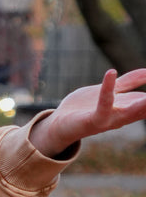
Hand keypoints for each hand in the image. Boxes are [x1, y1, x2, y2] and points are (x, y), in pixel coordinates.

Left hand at [30, 67, 145, 156]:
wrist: (59, 124)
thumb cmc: (84, 108)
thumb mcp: (111, 91)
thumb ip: (129, 83)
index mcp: (130, 108)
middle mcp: (124, 116)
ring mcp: (110, 119)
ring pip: (132, 112)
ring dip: (145, 104)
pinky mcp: (93, 119)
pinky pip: (103, 103)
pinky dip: (108, 89)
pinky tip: (112, 72)